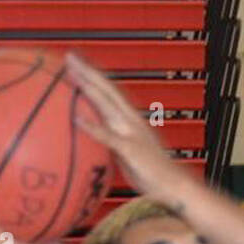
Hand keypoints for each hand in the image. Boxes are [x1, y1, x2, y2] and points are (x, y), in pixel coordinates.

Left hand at [62, 52, 177, 199]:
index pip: (110, 92)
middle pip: (106, 89)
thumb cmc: (153, 176)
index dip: (94, 76)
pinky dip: (92, 126)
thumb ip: (114, 144)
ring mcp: (131, 133)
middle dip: (88, 71)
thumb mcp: (130, 156)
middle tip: (69, 56)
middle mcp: (131, 121)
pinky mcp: (130, 149)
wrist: (175, 187)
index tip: (77, 63)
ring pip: (106, 103)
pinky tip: (76, 118)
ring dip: (88, 87)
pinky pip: (107, 135)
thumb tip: (95, 142)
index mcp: (131, 120)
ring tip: (70, 73)